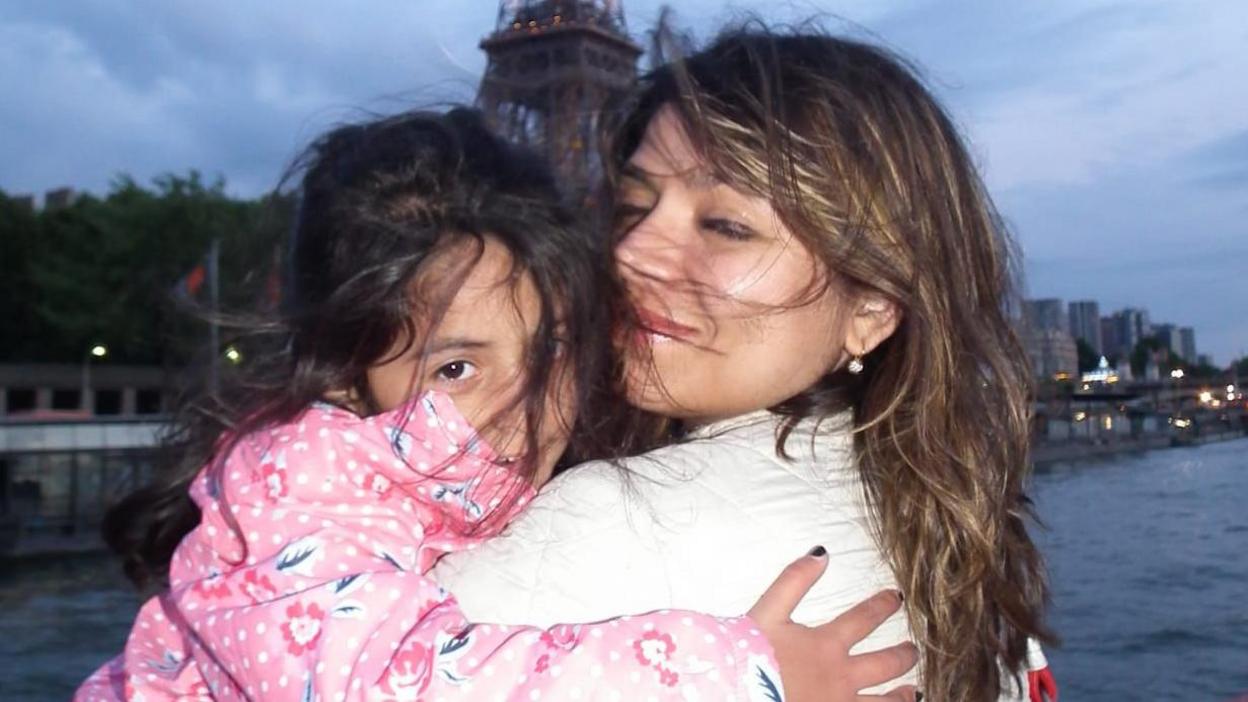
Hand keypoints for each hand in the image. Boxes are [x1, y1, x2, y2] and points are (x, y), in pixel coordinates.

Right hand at [748, 547, 918, 701]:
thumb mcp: (768, 611)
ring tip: (913, 692)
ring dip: (901, 696)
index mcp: (826, 645)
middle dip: (903, 655)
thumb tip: (821, 552)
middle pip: (884, 664)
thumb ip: (794, 580)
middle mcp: (841, 677)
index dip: (882, 605)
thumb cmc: (749, 656)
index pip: (864, 619)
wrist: (737, 692)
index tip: (897, 597)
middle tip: (913, 650)